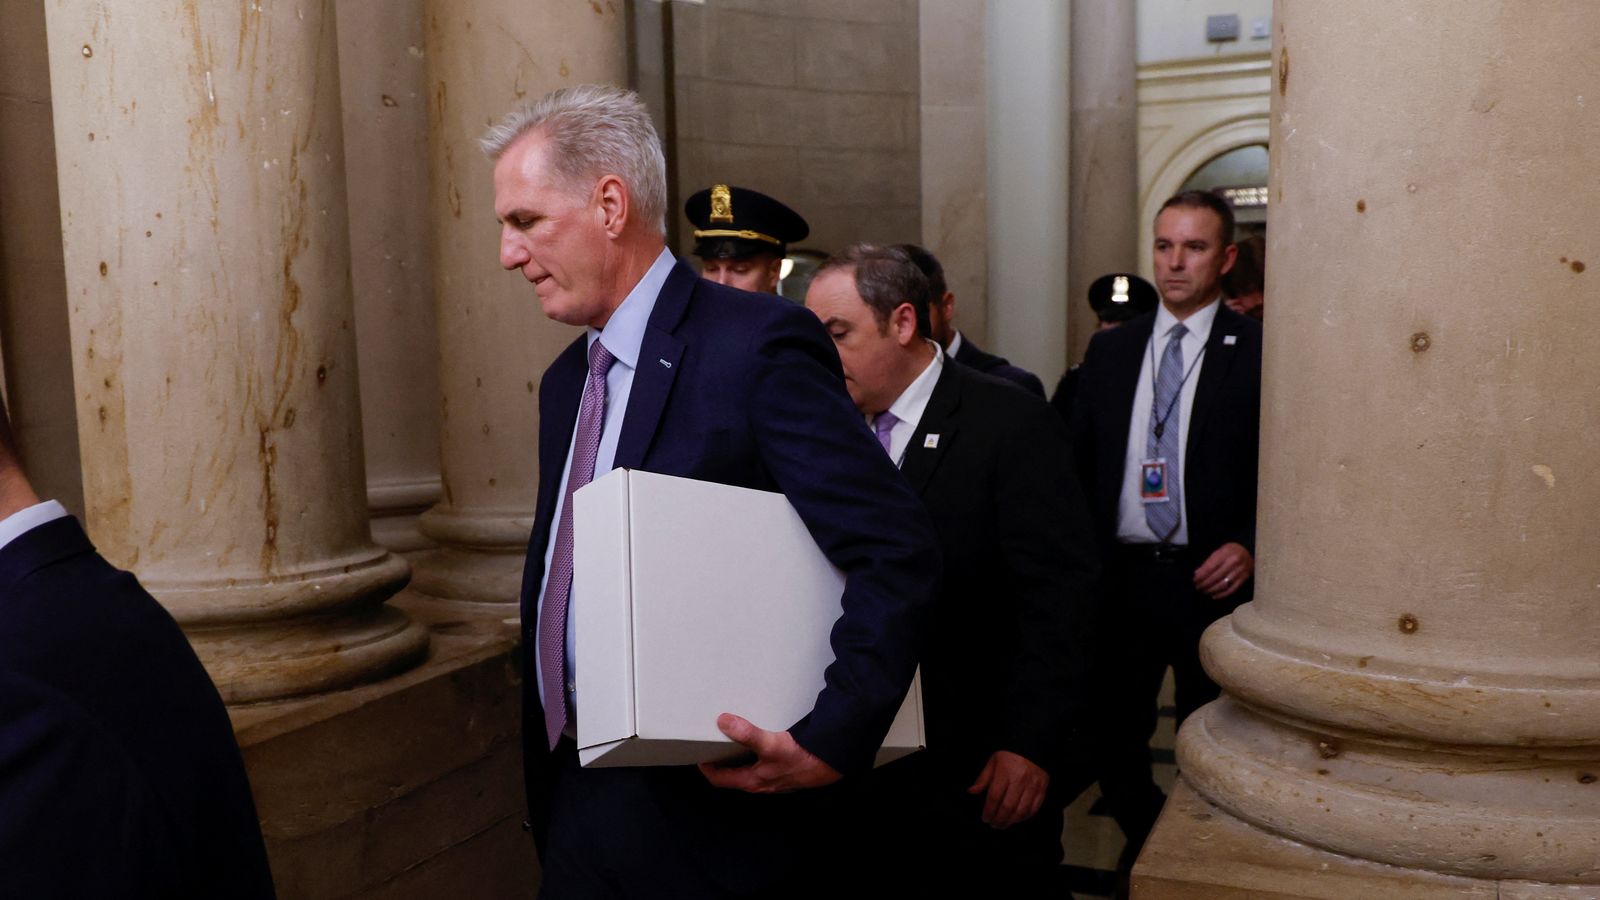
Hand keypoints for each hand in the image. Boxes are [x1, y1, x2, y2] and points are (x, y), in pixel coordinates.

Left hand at [697, 713, 841, 793]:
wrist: (830, 763)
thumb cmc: (803, 760)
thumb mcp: (771, 745)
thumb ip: (748, 734)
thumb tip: (724, 722)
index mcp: (752, 781)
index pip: (720, 779)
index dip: (706, 768)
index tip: (697, 754)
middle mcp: (761, 782)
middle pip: (733, 775)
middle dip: (721, 761)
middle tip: (711, 743)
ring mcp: (773, 777)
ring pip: (748, 769)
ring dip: (738, 756)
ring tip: (731, 738)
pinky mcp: (784, 769)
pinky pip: (762, 762)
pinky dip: (754, 753)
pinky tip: (759, 740)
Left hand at [966, 750, 1048, 828]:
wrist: (1032, 745)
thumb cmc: (1010, 754)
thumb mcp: (993, 761)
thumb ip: (983, 778)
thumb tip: (972, 791)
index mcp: (1005, 772)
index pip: (995, 797)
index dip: (989, 810)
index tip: (985, 818)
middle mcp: (1020, 780)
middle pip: (1007, 806)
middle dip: (999, 819)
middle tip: (993, 824)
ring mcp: (1032, 785)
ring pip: (1021, 810)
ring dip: (1011, 821)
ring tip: (1003, 824)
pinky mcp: (1042, 788)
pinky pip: (1034, 808)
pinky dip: (1025, 817)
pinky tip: (1017, 819)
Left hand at [1193, 542, 1253, 599]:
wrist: (1250, 552)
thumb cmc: (1231, 551)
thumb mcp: (1219, 551)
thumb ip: (1209, 561)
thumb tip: (1197, 573)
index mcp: (1226, 553)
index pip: (1210, 567)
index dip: (1201, 575)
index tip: (1194, 580)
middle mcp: (1234, 562)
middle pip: (1216, 577)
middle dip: (1205, 584)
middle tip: (1197, 587)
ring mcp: (1240, 572)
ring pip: (1223, 584)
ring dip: (1211, 590)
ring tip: (1204, 591)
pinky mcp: (1244, 579)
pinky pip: (1231, 589)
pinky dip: (1221, 594)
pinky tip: (1214, 596)